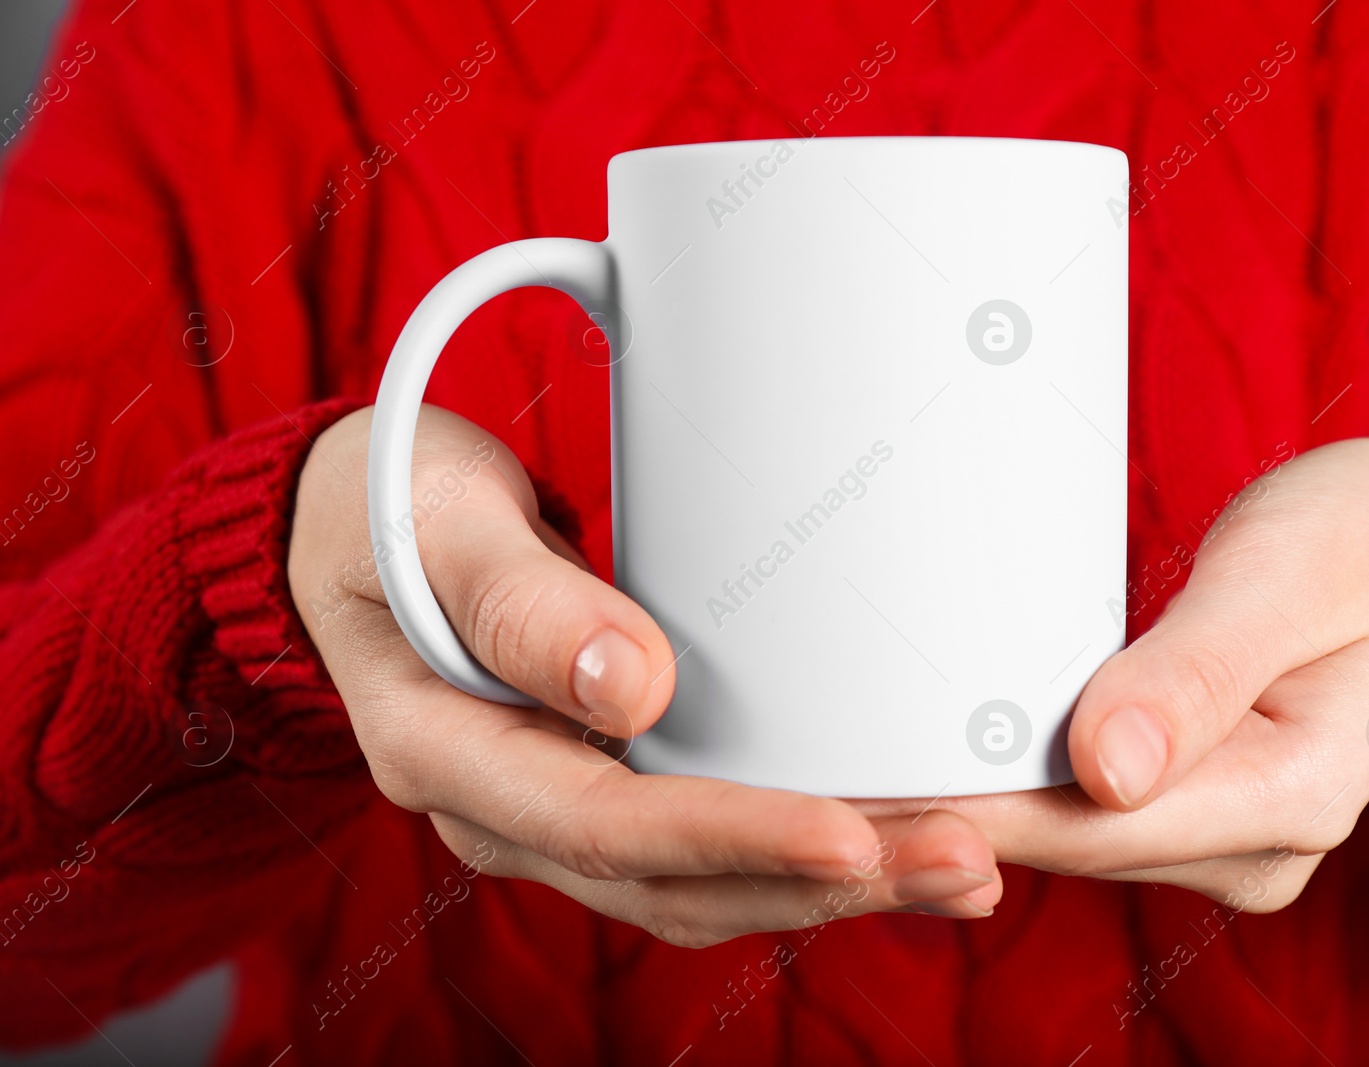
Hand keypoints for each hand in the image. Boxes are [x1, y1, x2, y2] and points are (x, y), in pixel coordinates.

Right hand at [287, 405, 1001, 945]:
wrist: (352, 537)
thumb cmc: (390, 509)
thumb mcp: (432, 521)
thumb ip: (520, 603)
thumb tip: (634, 691)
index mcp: (446, 752)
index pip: (603, 827)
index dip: (732, 837)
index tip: (852, 836)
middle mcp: (507, 810)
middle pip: (677, 881)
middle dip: (826, 883)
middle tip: (964, 863)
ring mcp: (558, 807)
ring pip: (705, 883)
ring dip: (837, 884)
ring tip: (965, 868)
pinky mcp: (605, 784)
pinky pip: (709, 845)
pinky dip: (803, 851)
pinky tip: (893, 838)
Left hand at [856, 438, 1368, 909]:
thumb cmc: (1367, 540)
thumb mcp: (1288, 576)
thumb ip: (1200, 673)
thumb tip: (1104, 775)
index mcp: (1297, 795)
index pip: (1100, 824)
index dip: (976, 809)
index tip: (864, 788)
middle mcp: (1255, 841)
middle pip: (1068, 842)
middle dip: (948, 814)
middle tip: (817, 775)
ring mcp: (1219, 831)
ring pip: (1061, 832)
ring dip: (963, 803)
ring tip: (842, 766)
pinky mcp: (1185, 802)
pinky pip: (1075, 806)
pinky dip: (1001, 780)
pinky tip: (922, 755)